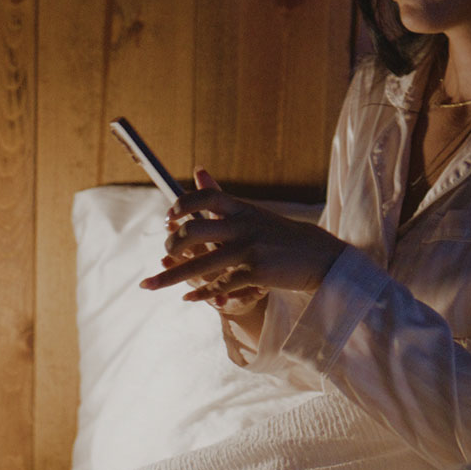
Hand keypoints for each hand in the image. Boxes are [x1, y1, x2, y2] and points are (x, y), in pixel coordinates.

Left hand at [140, 168, 344, 305]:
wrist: (319, 257)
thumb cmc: (280, 236)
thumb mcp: (252, 213)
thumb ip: (222, 199)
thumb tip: (197, 170)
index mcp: (242, 209)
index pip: (206, 196)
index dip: (182, 205)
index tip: (168, 218)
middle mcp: (243, 226)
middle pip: (193, 231)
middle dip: (172, 245)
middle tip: (166, 254)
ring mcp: (249, 250)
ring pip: (200, 264)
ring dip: (171, 277)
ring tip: (150, 285)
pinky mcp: (256, 273)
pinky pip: (220, 284)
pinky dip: (201, 294)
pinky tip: (190, 299)